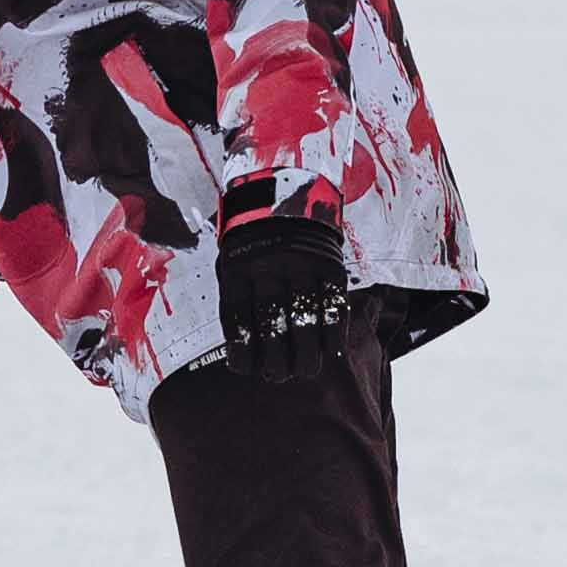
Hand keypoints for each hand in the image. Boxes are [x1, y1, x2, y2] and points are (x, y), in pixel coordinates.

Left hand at [214, 201, 347, 366]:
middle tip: (279, 376)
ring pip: (304, 318)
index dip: (243, 350)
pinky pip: (334, 304)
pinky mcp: (330, 263)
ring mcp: (300, 264)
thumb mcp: (232, 258)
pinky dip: (334, 332)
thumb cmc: (253, 239)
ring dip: (306, 352)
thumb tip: (243, 355)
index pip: (238, 318)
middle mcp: (267, 267)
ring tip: (306, 371)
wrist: (286, 190)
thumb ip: (236, 299)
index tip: (247, 370)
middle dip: (276, 359)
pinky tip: (332, 351)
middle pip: (272, 323)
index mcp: (236, 267)